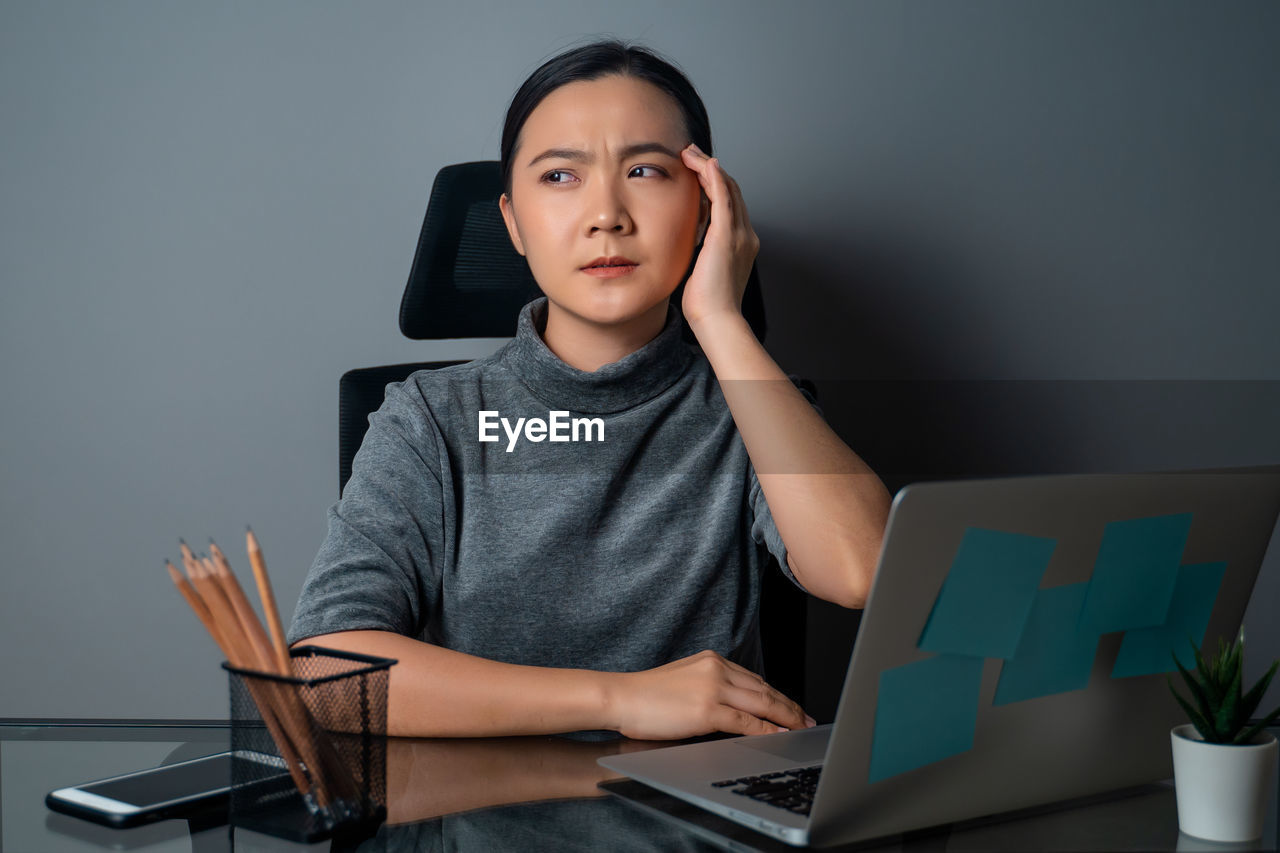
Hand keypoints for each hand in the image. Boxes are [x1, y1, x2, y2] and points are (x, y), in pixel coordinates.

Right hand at [603, 649, 815, 739]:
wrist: (620, 697)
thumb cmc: (645, 695)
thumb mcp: (684, 681)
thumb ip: (710, 687)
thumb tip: (736, 708)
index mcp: (711, 660)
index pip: (754, 679)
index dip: (776, 694)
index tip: (790, 706)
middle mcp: (716, 669)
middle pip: (764, 689)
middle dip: (788, 707)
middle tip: (806, 720)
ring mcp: (713, 688)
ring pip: (761, 703)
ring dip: (785, 718)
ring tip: (800, 729)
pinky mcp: (707, 709)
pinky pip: (746, 721)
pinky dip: (766, 730)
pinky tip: (778, 736)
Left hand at [679, 143, 759, 327]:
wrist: (718, 319)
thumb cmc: (707, 305)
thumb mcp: (702, 272)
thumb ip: (699, 253)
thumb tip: (684, 245)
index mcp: (740, 243)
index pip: (729, 203)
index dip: (712, 183)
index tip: (694, 172)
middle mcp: (745, 234)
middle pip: (731, 190)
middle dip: (709, 168)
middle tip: (689, 153)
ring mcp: (739, 233)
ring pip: (727, 188)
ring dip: (708, 166)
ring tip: (689, 153)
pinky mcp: (727, 235)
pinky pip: (724, 197)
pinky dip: (714, 177)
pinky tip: (703, 163)